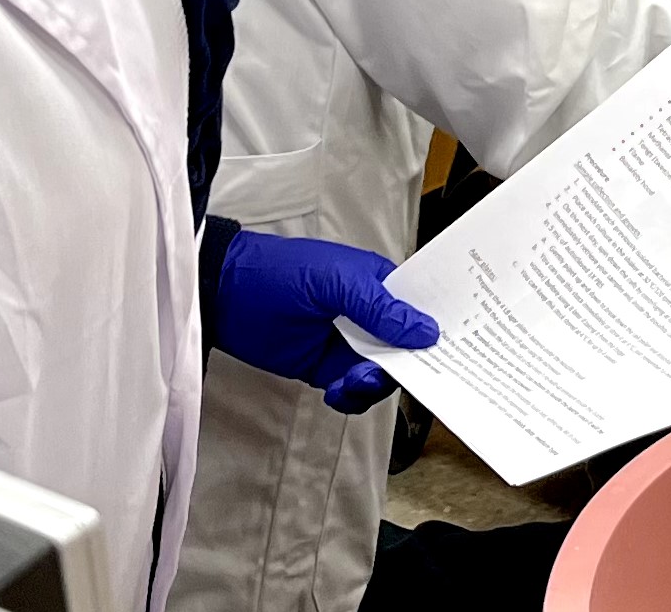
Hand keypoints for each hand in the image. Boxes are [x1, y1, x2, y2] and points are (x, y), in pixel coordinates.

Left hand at [213, 231, 438, 412]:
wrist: (225, 296)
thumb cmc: (281, 272)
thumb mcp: (335, 281)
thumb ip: (379, 307)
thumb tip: (426, 331)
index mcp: (377, 284)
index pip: (417, 309)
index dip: (432, 329)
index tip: (444, 354)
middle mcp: (367, 316)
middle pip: (403, 348)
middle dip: (400, 366)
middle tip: (381, 372)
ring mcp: (347, 343)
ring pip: (380, 374)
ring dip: (373, 384)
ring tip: (350, 382)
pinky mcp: (326, 368)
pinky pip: (353, 390)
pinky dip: (352, 397)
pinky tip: (337, 392)